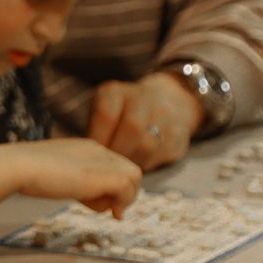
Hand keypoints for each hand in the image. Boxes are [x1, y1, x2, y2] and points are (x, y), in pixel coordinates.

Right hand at [6, 138, 141, 217]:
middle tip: (108, 210)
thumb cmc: (24, 171)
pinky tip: (109, 212)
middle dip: (121, 192)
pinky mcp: (105, 175)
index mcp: (84, 148)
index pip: (111, 165)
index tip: (100, 203)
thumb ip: (66, 179)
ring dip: (122, 198)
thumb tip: (73, 191)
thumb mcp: (50, 173)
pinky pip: (128, 189)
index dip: (111, 186)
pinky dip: (122, 203)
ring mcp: (102, 161)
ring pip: (134, 178)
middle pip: (127, 170)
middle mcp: (96, 150)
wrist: (17, 166)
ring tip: (102, 208)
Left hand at [86, 73, 203, 170]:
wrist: (166, 101)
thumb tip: (83, 160)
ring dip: (131, 162)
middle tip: (108, 168)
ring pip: (147, 145)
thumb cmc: (120, 115)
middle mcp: (142, 98)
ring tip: (120, 170)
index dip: (99, 140)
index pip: (106, 115)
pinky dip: (146, 164)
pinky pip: (161, 155)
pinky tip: (137, 165)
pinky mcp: (179, 133)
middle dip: (117, 153)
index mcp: (115, 92)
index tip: (93, 155)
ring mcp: (165, 114)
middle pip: (131, 129)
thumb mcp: (100, 113)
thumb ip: (92, 131)